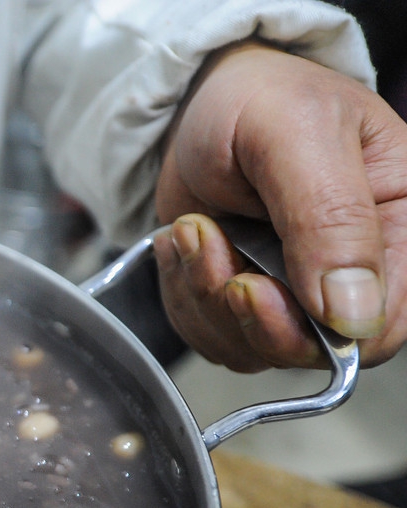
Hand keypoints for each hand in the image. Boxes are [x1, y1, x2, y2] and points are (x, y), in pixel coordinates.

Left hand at [154, 42, 406, 371]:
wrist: (198, 99)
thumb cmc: (259, 98)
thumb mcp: (298, 135)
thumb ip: (331, 218)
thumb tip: (353, 312)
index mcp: (400, 224)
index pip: (381, 327)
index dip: (316, 330)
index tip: (254, 286)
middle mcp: (354, 270)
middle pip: (309, 349)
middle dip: (243, 307)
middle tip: (209, 242)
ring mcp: (296, 291)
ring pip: (251, 347)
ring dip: (204, 294)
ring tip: (193, 227)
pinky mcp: (244, 300)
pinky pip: (210, 334)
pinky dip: (184, 294)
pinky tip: (184, 243)